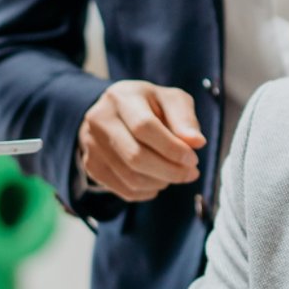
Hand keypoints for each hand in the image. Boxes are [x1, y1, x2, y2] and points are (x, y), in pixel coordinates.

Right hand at [77, 80, 207, 201]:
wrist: (115, 112)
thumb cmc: (150, 106)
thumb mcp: (171, 100)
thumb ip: (185, 119)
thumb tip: (196, 142)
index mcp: (122, 97)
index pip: (144, 127)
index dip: (172, 148)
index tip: (192, 158)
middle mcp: (100, 119)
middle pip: (135, 156)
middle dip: (170, 171)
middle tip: (190, 173)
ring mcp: (91, 144)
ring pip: (130, 178)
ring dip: (161, 182)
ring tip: (175, 174)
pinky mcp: (91, 165)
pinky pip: (122, 189)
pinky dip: (147, 192)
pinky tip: (158, 181)